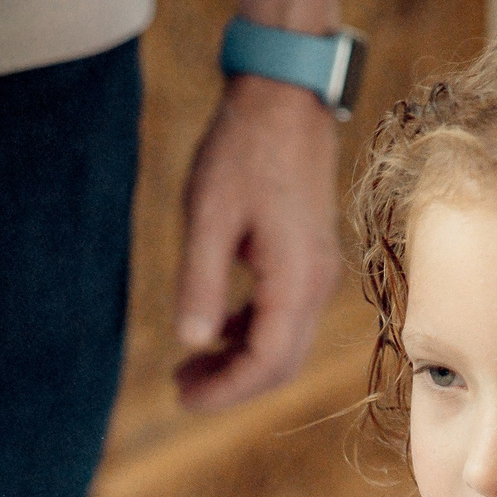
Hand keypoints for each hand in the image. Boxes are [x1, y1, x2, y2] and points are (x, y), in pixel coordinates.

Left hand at [173, 75, 342, 410]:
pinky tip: (216, 328)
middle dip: (232, 385)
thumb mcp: (208, 216)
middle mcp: (315, 282)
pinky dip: (250, 332)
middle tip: (179, 388)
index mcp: (295, 278)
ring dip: (240, 361)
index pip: (266, 362)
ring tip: (189, 367)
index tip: (182, 399)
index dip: (226, 390)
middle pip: (280, 363)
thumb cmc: (243, 150)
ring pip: (284, 342)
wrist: (284, 98)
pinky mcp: (308, 256)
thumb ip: (201, 282)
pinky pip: (284, 314)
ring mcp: (316, 269)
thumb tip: (192, 341)